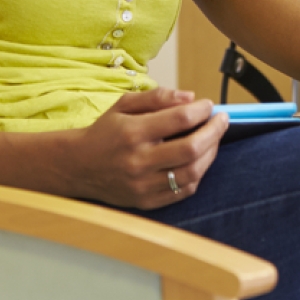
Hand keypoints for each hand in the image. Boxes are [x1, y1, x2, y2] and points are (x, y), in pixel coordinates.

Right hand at [69, 87, 227, 209]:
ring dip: (210, 153)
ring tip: (213, 139)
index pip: (179, 119)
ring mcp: (143, 185)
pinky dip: (198, 174)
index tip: (208, 105)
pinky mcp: (146, 201)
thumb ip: (158, 97)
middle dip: (214, 132)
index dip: (201, 111)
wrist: (78, 166)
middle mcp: (138, 161)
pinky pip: (183, 191)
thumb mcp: (124, 105)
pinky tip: (199, 160)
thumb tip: (191, 97)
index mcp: (132, 133)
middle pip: (191, 148)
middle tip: (221, 120)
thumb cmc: (105, 132)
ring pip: (192, 172)